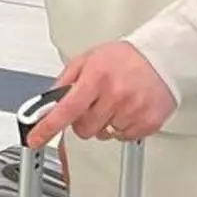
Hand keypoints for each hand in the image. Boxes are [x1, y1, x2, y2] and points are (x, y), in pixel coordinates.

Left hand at [25, 42, 176, 149]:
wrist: (161, 57)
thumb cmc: (123, 58)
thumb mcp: (87, 59)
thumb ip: (65, 81)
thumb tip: (48, 101)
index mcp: (95, 78)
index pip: (66, 109)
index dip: (48, 127)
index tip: (35, 138)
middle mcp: (114, 95)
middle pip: (84, 128)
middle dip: (82, 121)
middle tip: (92, 105)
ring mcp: (133, 110)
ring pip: (104, 134)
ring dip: (104, 123)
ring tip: (114, 102)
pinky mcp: (148, 122)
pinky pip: (124, 137)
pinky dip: (122, 127)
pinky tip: (127, 109)